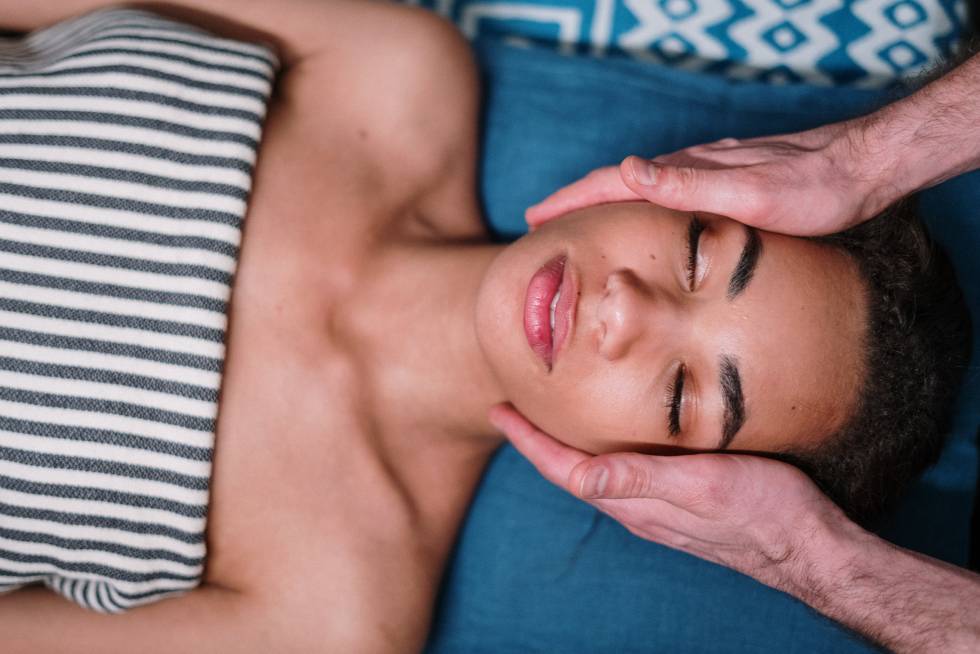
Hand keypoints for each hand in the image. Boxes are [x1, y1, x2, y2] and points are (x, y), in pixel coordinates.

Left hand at [488, 403, 852, 591]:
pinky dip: (602, 450)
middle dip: (538, 441)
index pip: (564, 470)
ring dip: (566, 446)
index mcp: (635, 502)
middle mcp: (638, 507)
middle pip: (571, 472)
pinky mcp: (681, 501)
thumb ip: (643, 479)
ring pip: (596, 473)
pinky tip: (612, 435)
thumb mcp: (703, 486)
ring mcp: (658, 507)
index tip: (499, 411)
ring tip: (549, 417)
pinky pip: (624, 474)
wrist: (810, 545)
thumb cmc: (763, 510)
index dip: (528, 441)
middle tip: (514, 408)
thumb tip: (580, 476)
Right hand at [525, 119, 897, 236]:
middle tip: (538, 221)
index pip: (612, 182)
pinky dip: (635, 204)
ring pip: (639, 187)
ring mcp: (706, 172)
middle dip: (574, 200)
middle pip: (616, 182)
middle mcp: (691, 167)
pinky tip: (640, 216)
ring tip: (576, 221)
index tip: (533, 217)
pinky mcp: (723, 181)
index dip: (570, 200)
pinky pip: (663, 192)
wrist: (861, 169)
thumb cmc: (811, 189)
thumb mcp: (750, 194)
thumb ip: (688, 184)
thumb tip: (627, 170)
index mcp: (687, 171)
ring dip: (601, 202)